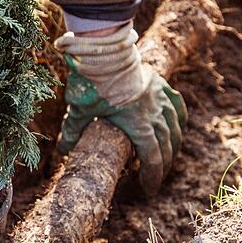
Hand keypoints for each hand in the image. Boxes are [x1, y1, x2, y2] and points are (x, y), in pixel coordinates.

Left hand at [54, 21, 186, 195]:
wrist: (106, 52)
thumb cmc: (92, 83)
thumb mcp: (78, 111)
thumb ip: (72, 132)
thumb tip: (62, 150)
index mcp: (138, 126)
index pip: (153, 159)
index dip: (153, 178)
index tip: (149, 190)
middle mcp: (155, 115)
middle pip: (167, 147)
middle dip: (163, 165)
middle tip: (156, 177)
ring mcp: (160, 99)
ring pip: (175, 128)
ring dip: (173, 146)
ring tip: (168, 157)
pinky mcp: (160, 85)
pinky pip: (177, 106)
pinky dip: (179, 119)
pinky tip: (178, 126)